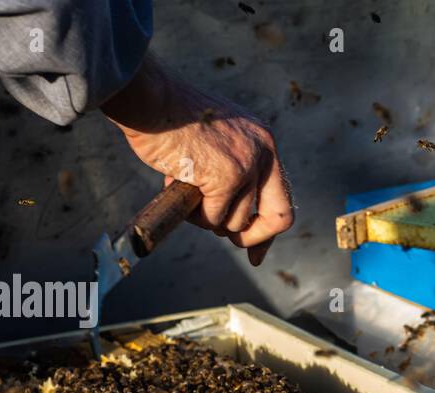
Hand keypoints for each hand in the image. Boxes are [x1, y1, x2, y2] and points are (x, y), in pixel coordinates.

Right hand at [101, 54, 292, 265]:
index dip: (268, 229)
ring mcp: (247, 165)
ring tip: (186, 191)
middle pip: (277, 219)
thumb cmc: (172, 119)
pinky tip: (178, 186)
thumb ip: (231, 171)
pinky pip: (213, 218)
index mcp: (264, 142)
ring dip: (208, 218)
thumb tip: (228, 217)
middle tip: (233, 243)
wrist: (152, 98)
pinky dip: (194, 213)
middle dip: (252, 238)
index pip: (282, 198)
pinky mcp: (226, 177)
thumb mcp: (216, 141)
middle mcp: (264, 152)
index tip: (255, 253)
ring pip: (236, 222)